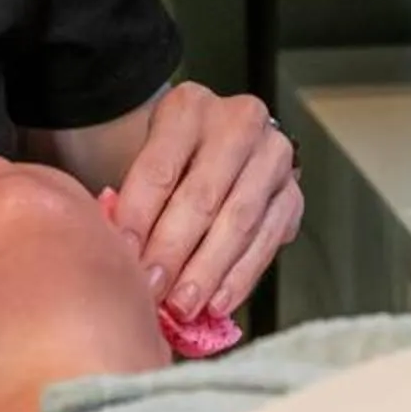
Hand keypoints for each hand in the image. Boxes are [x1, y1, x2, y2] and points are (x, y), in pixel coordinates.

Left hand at [106, 83, 302, 322]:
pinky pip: (267, 241)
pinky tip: (217, 301)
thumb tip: (117, 254)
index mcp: (189, 107)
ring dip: (207, 271)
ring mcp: (273, 157)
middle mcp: (239, 123)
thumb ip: (130, 200)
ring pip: (239, 222)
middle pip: (202, 197)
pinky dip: (240, 277)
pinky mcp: (293, 194)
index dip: (139, 216)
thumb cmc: (167, 162)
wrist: (213, 149)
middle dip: (173, 251)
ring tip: (182, 305)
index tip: (121, 256)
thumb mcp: (142, 160)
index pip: (160, 168)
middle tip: (150, 290)